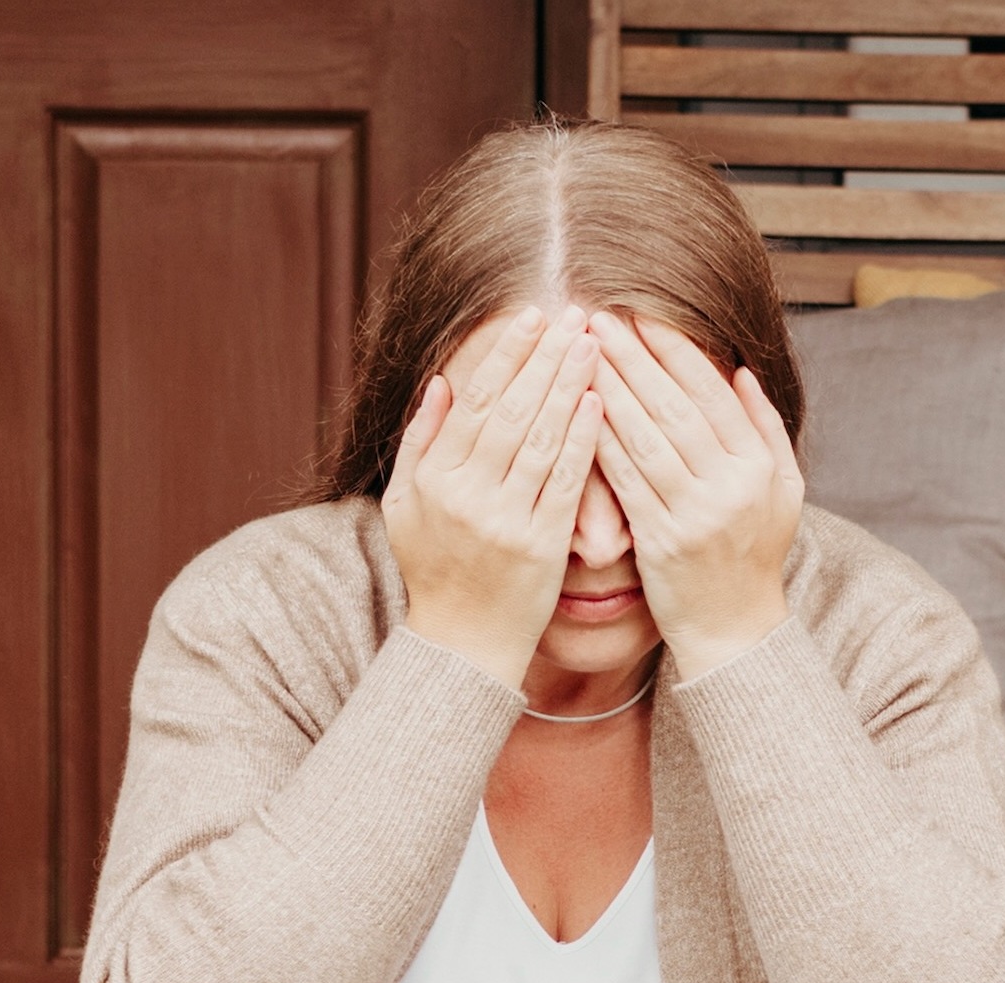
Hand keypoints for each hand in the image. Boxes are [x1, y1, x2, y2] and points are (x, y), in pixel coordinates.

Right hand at [382, 309, 602, 682]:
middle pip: (514, 412)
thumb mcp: (404, 504)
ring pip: (544, 439)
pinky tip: (600, 403)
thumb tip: (441, 382)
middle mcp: (468, 496)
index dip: (506, 356)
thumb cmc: (433, 569)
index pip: (476, 402)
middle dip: (546, 358)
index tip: (531, 317)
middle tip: (575, 316)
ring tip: (593, 344)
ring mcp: (506, 522)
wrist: (462, 644)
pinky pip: (566, 483)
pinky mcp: (543, 546)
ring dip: (570, 386)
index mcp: (434, 480)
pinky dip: (584, 440)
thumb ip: (419, 441)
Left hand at [586, 311, 802, 677]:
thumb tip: (738, 371)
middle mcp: (730, 487)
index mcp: (759, 467)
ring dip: (609, 390)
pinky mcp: (660, 541)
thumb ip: (765, 428)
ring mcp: (694, 515)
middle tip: (598, 319)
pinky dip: (600, 443)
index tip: (642, 316)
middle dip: (633, 358)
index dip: (674, 350)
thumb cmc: (755, 554)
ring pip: (643, 439)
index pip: (711, 393)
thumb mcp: (784, 490)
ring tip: (580, 353)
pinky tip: (576, 412)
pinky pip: (624, 481)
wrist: (736, 631)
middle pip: (672, 407)